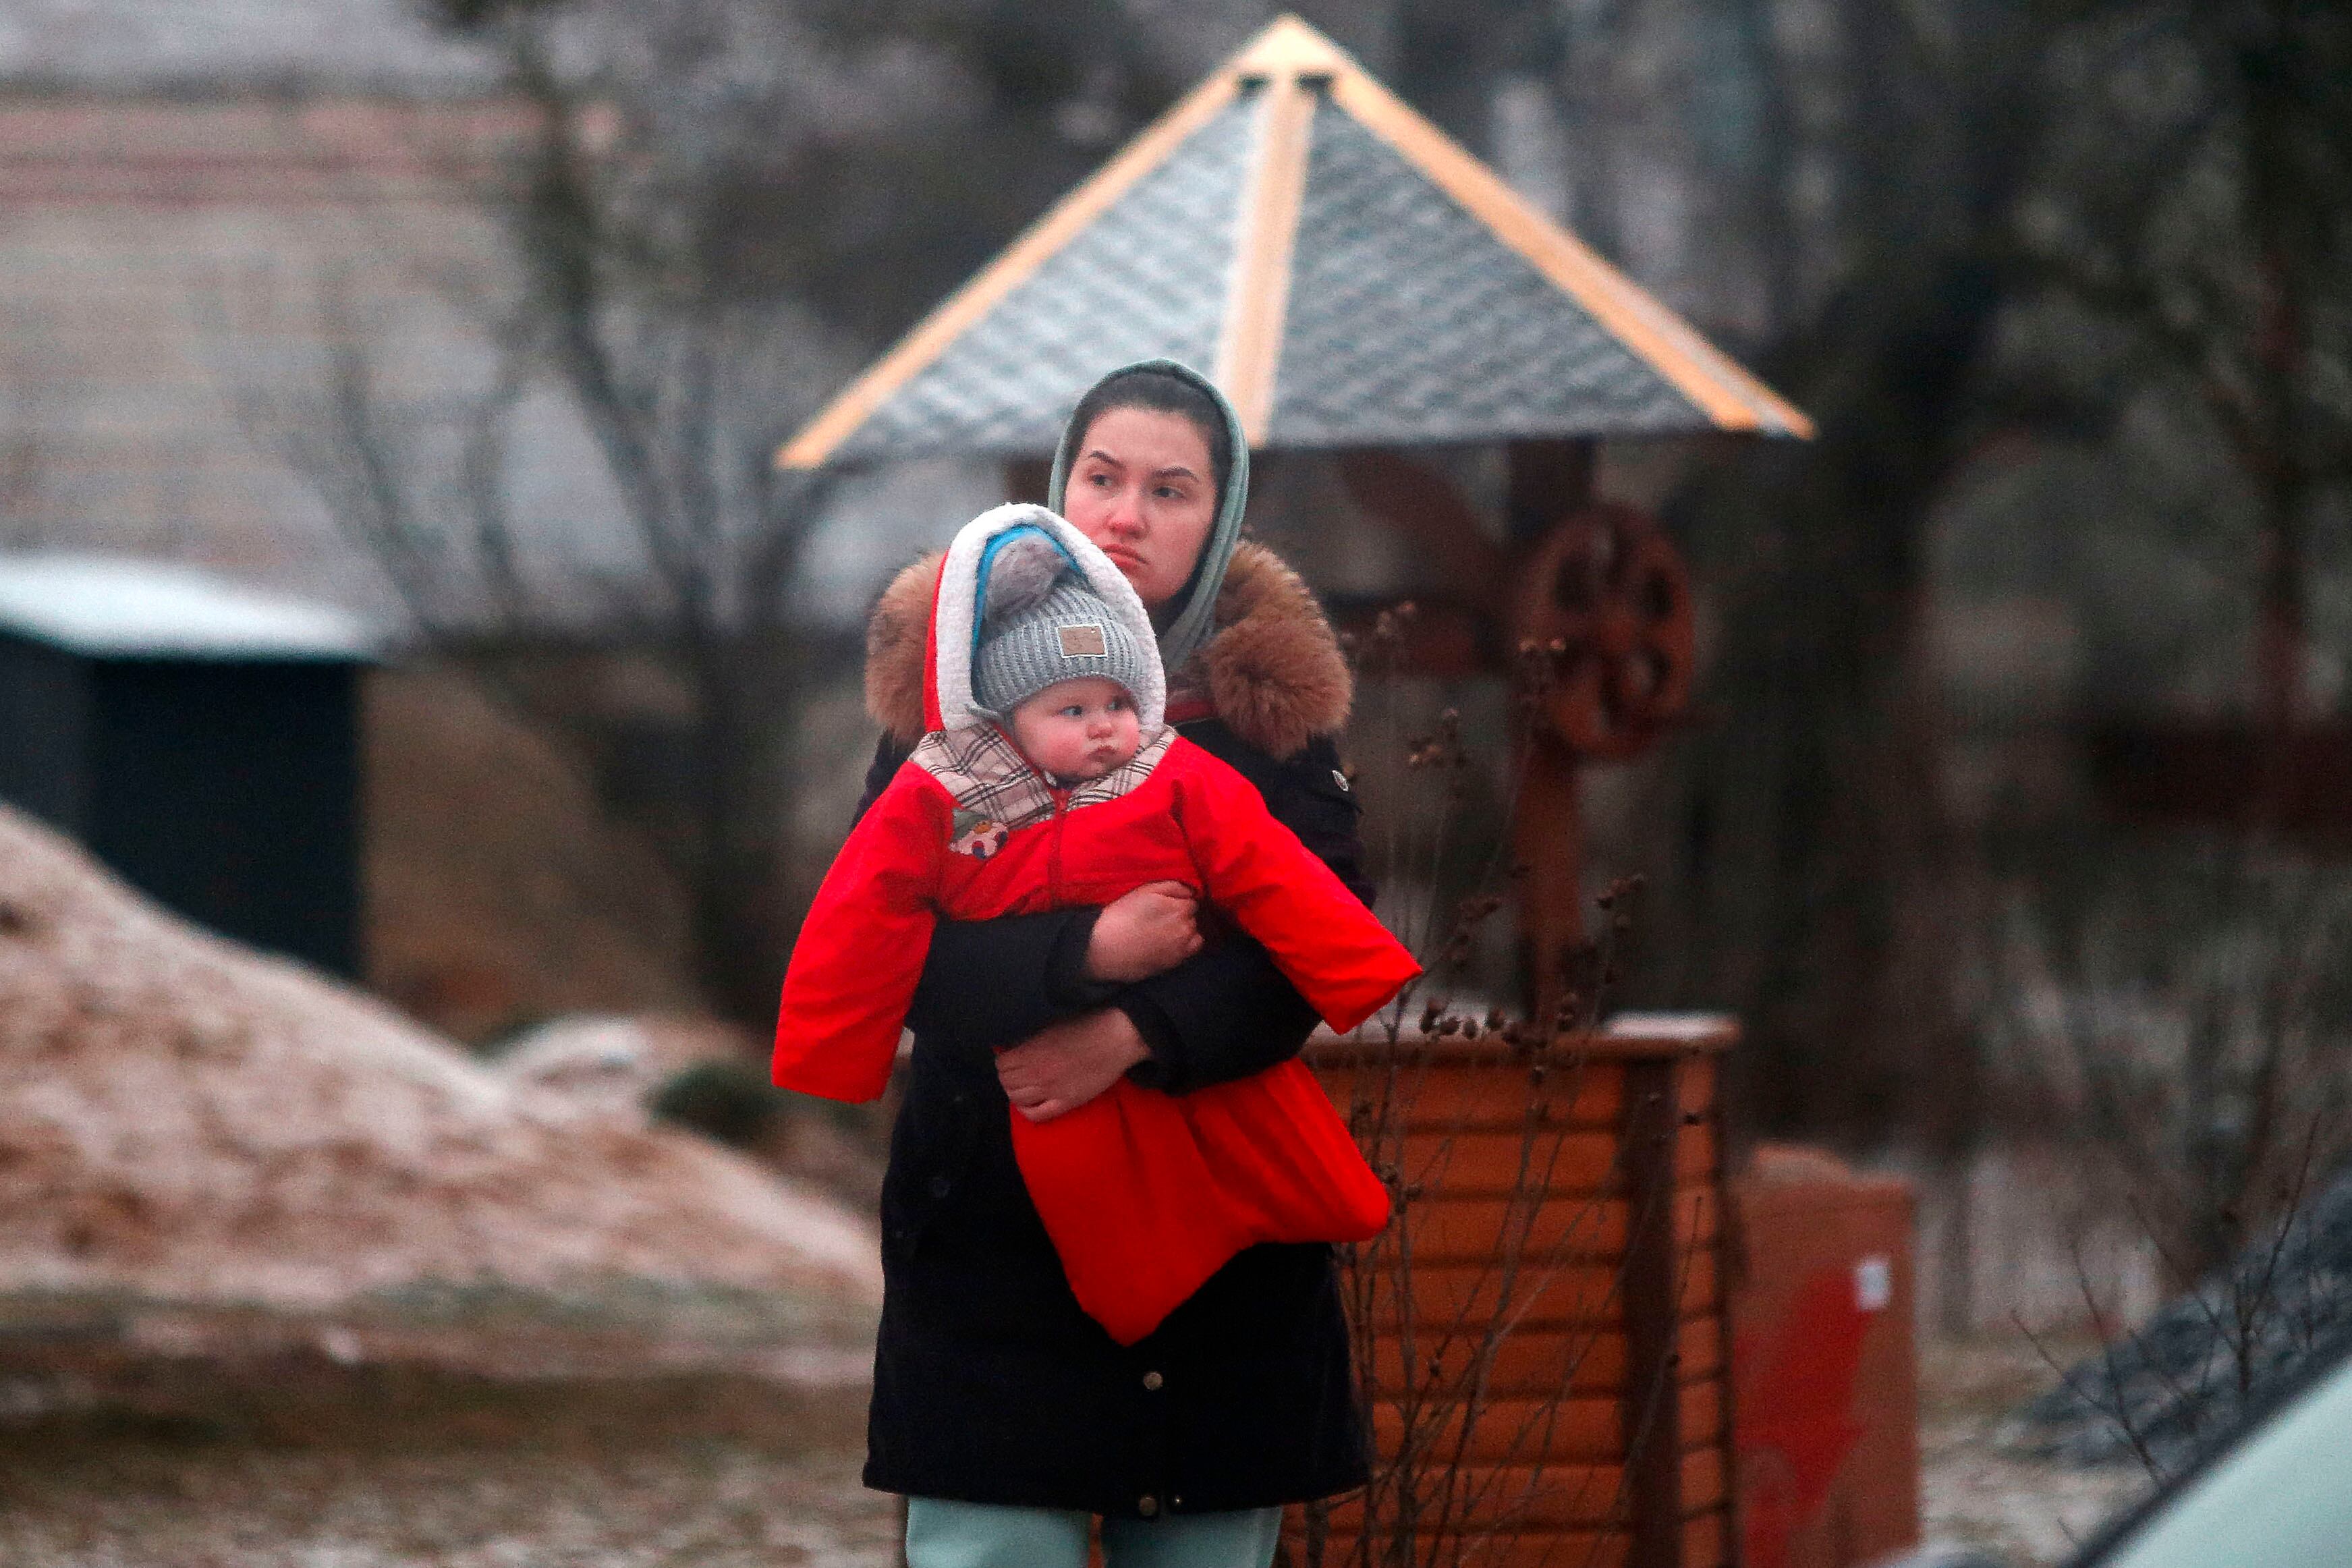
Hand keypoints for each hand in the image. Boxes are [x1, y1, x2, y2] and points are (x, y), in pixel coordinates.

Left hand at [997, 1009, 1150, 1122]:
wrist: (1114, 1039)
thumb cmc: (1084, 1027)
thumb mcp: (1049, 1028)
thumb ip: (1028, 1042)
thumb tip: (1011, 1049)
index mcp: (1032, 1052)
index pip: (1002, 1065)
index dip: (1003, 1061)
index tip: (1009, 1059)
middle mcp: (1037, 1074)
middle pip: (1007, 1083)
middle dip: (1007, 1076)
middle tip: (1016, 1072)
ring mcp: (1051, 1091)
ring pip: (1016, 1099)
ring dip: (1015, 1092)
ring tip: (1024, 1086)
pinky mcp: (1066, 1103)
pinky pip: (1036, 1116)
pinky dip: (1026, 1111)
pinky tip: (1029, 1103)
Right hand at [1085, 880, 1201, 982]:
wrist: (1106, 949)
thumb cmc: (1122, 916)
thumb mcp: (1145, 890)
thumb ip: (1173, 887)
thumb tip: (1193, 891)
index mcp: (1180, 908)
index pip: (1192, 900)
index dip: (1178, 900)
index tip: (1165, 904)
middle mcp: (1186, 928)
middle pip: (1193, 917)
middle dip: (1182, 914)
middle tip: (1162, 917)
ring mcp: (1183, 947)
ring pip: (1195, 933)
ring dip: (1186, 929)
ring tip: (1166, 931)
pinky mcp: (1176, 962)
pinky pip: (1192, 949)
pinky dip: (1186, 944)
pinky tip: (1171, 943)